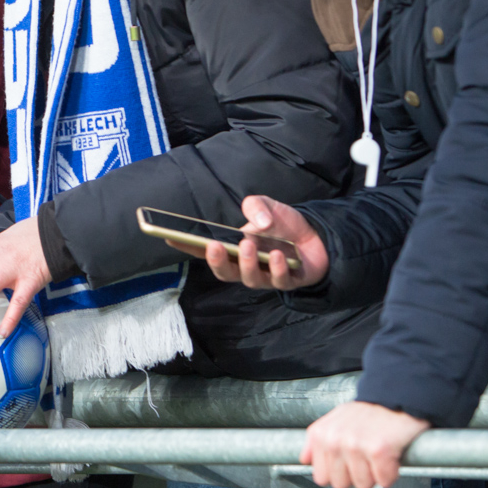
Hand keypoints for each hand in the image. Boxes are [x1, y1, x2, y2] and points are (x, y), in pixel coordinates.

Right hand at [168, 195, 328, 290]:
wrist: (317, 236)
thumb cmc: (283, 224)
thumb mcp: (267, 206)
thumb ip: (256, 206)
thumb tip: (257, 223)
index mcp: (233, 248)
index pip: (205, 250)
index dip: (186, 246)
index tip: (169, 237)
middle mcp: (245, 266)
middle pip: (224, 272)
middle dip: (216, 261)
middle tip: (214, 246)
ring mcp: (265, 276)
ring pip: (249, 279)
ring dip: (247, 263)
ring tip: (249, 246)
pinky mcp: (288, 281)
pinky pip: (279, 281)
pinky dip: (278, 268)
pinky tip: (279, 255)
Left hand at [302, 401, 430, 487]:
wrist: (395, 398)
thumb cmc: (367, 413)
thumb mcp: (334, 420)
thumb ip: (316, 441)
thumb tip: (304, 460)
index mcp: (321, 435)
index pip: (321, 477)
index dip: (337, 474)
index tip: (347, 464)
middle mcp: (335, 441)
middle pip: (341, 484)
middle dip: (355, 476)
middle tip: (365, 458)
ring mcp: (355, 446)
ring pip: (363, 485)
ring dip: (374, 475)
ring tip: (376, 456)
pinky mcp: (378, 451)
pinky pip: (384, 481)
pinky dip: (391, 473)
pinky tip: (389, 457)